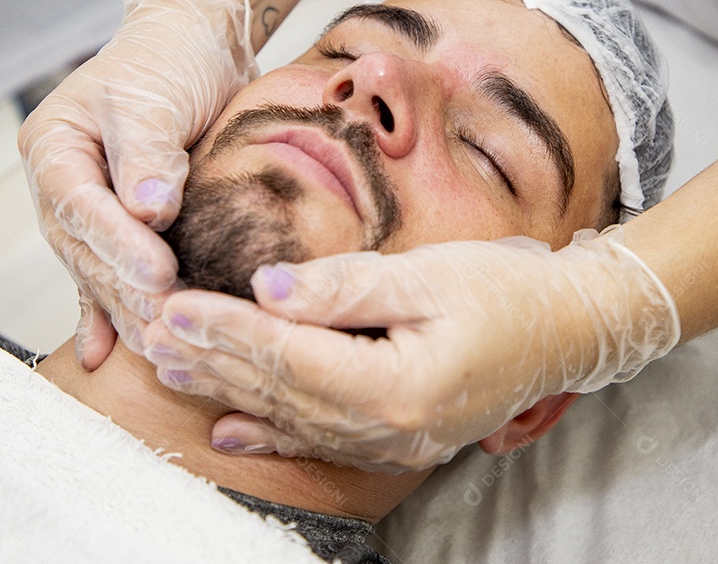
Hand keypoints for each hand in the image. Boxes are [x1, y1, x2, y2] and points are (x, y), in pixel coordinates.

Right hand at [18, 0, 258, 368]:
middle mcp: (63, 182)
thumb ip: (149, 152)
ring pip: (97, 268)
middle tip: (167, 315)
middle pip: (83, 246)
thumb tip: (149, 210)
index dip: (115, 243)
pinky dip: (107, 311)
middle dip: (124, 284)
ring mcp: (88, 207)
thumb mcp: (154, 96)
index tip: (156, 272)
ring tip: (156, 343)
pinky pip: (105, 273)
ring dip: (125, 307)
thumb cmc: (169, 59)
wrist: (194, 47)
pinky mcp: (119, 224)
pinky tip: (104, 352)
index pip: (78, 204)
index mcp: (55, 145)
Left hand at [142, 227, 679, 471]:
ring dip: (228, 391)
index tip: (174, 306)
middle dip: (213, 359)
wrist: (567, 329)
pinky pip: (321, 440)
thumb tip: (269, 288)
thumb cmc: (508, 291)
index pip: (290, 356)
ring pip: (292, 417)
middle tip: (150, 331)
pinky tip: (231, 429)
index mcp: (398, 385)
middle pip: (281, 392)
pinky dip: (271, 432)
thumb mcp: (431, 275)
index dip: (228, 332)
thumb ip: (347, 286)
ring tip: (171, 368)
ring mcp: (394, 442)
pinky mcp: (398, 438)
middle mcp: (389, 428)